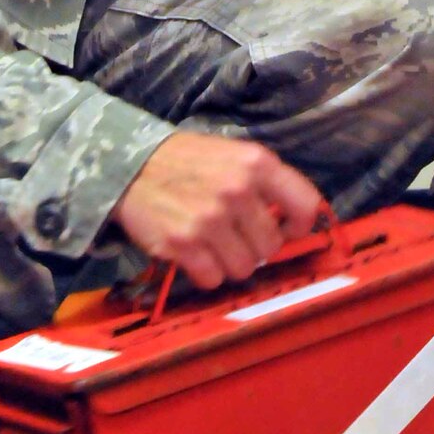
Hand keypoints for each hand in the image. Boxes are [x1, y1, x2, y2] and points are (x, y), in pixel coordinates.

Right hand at [111, 132, 323, 291]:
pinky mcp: (183, 244)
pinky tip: (194, 252)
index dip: (299, 225)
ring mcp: (210, 220)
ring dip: (230, 262)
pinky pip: (213, 279)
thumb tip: (289, 221)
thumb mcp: (232, 153)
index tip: (285, 229)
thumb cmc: (185, 160)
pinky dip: (205, 272)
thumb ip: (263, 181)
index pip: (305, 205)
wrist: (128, 164)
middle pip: (271, 246)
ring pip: (245, 268)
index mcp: (256, 163)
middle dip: (255, 246)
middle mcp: (237, 191)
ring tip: (213, 243)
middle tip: (235, 234)